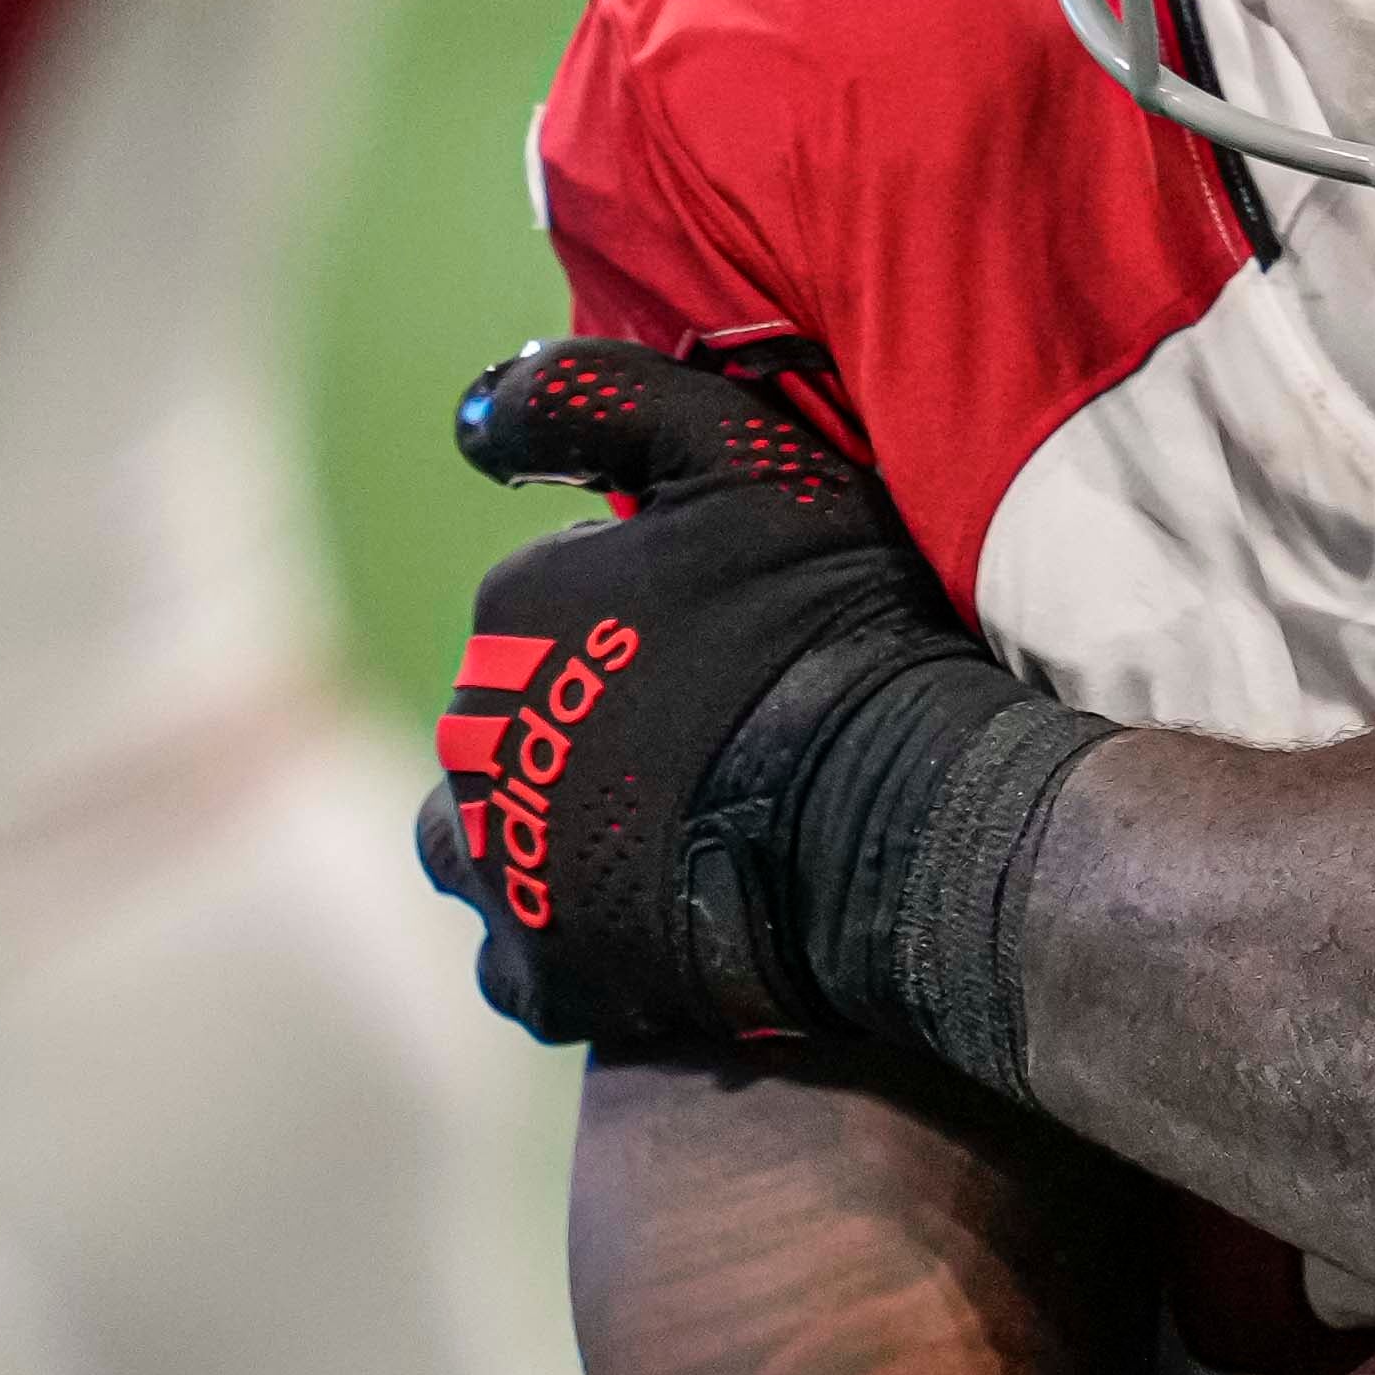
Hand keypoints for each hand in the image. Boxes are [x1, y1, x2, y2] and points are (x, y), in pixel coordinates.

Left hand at [420, 340, 1087, 1055]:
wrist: (898, 812)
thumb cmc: (831, 628)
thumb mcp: (739, 455)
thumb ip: (600, 399)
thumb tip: (476, 413)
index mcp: (514, 613)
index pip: (542, 607)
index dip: (631, 619)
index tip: (717, 640)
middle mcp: (475, 741)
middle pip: (503, 728)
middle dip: (575, 731)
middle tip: (697, 747)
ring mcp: (506, 868)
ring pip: (477, 848)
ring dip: (533, 839)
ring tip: (635, 841)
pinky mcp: (551, 976)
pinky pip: (523, 964)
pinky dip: (566, 948)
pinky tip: (635, 930)